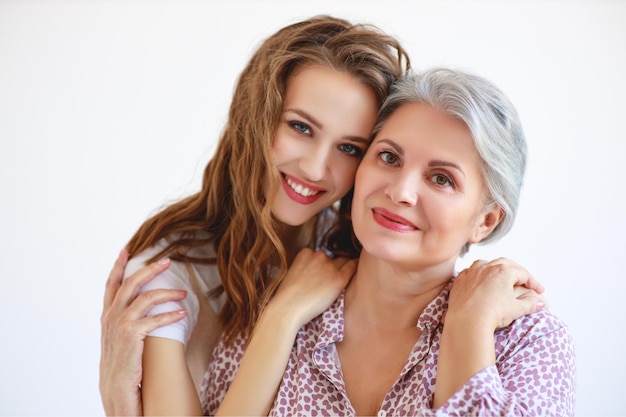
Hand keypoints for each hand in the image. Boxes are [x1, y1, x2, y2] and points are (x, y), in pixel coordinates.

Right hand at [99, 249, 186, 415]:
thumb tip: (137, 305)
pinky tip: (182, 313)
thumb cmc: (122, 362)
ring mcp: (120, 324)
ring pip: (146, 297)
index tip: (126, 250)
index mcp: (107, 315)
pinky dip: (171, 314)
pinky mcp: (132, 335)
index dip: (118, 266)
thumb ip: (123, 319)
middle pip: (130, 283)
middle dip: (149, 269)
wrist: (115, 386)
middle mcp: (111, 316)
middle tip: (167, 260)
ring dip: (168, 292)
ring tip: (184, 293)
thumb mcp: (117, 336)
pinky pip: (156, 319)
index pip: (111, 284)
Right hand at [267, 248, 355, 329]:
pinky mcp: (338, 278)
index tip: (323, 273)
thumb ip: (306, 268)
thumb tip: (317, 274)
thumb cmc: (287, 297)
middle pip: (333, 258)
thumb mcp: (293, 274)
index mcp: (306, 253)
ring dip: (343, 269)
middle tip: (333, 278)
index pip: (321, 255)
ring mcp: (329, 266)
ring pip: (343, 262)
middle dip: (334, 266)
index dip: (323, 264)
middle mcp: (319, 255)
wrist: (288, 308)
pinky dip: (354, 268)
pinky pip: (352, 268)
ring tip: (345, 277)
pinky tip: (360, 270)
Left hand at [446, 258, 544, 331]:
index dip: (534, 282)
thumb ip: (530, 304)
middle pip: (505, 264)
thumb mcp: (516, 309)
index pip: (523, 274)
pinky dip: (478, 275)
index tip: (540, 291)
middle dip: (517, 271)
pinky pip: (470, 272)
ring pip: (486, 264)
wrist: (467, 320)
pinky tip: (480, 281)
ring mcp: (471, 272)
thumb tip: (541, 303)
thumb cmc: (494, 313)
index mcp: (503, 271)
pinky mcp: (459, 280)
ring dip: (495, 269)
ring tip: (501, 277)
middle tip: (524, 281)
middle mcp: (486, 267)